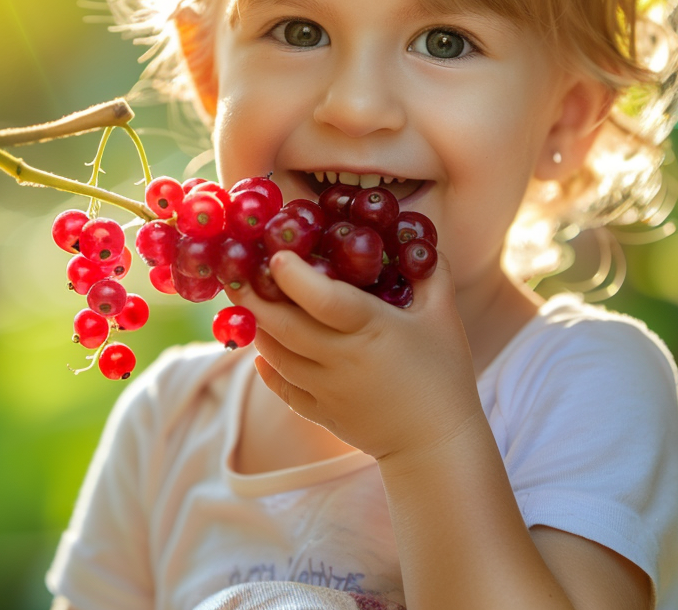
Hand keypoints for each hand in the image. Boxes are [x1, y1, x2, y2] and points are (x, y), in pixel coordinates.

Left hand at [229, 251, 483, 462]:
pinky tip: (261, 347)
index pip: (325, 300)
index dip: (295, 278)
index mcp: (373, 329)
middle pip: (285, 327)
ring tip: (246, 301)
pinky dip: (266, 365)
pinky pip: (280, 386)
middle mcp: (343, 360)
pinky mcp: (319, 412)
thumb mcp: (444, 315)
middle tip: (234, 273)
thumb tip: (413, 236)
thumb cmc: (444, 372)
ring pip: (276, 355)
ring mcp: (326, 390)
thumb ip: (430, 271)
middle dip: (254, 298)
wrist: (437, 442)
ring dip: (257, 327)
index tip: (276, 256)